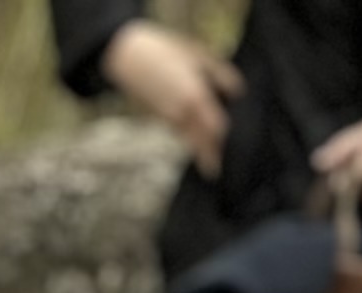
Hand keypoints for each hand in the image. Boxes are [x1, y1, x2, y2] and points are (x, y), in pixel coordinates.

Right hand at [102, 19, 240, 177]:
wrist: (125, 57)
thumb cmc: (164, 50)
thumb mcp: (200, 55)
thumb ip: (221, 74)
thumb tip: (236, 92)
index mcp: (195, 97)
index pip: (215, 128)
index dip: (222, 141)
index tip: (230, 155)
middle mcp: (181, 112)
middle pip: (198, 141)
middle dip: (206, 157)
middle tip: (214, 172)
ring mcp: (166, 116)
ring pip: (185, 138)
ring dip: (196, 148)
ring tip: (206, 158)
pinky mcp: (157, 115)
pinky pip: (176, 130)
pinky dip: (185, 137)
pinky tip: (191, 136)